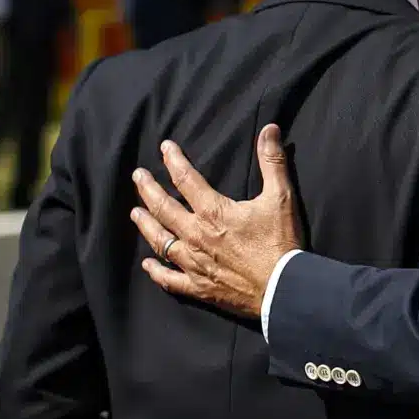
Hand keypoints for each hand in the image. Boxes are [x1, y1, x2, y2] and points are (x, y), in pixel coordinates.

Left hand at [131, 124, 305, 317]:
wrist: (283, 289)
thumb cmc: (282, 242)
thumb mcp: (281, 197)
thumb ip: (272, 161)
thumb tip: (269, 129)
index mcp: (213, 211)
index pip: (186, 179)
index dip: (173, 161)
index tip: (164, 148)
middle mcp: (196, 235)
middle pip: (163, 208)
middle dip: (148, 189)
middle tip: (137, 176)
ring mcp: (194, 263)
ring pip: (160, 240)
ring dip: (146, 225)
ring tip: (135, 213)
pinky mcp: (199, 286)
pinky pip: (170, 279)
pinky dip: (156, 272)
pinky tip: (147, 264)